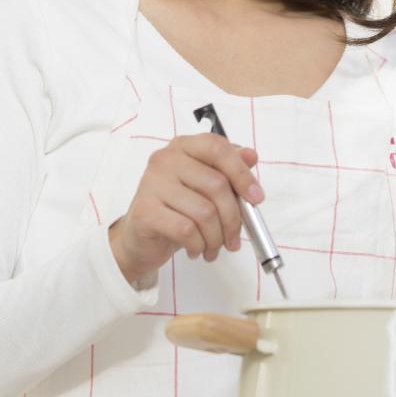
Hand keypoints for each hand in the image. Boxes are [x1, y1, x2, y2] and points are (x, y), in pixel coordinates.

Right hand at [107, 134, 262, 285]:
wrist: (139, 238)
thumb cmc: (176, 209)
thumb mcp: (205, 188)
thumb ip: (228, 170)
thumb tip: (251, 156)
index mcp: (184, 147)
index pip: (218, 148)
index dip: (242, 173)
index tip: (256, 198)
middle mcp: (166, 159)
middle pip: (216, 185)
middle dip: (233, 218)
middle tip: (234, 238)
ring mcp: (152, 183)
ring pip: (204, 212)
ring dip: (216, 238)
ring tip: (213, 248)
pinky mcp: (146, 211)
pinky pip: (186, 230)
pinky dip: (198, 245)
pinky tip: (196, 249)